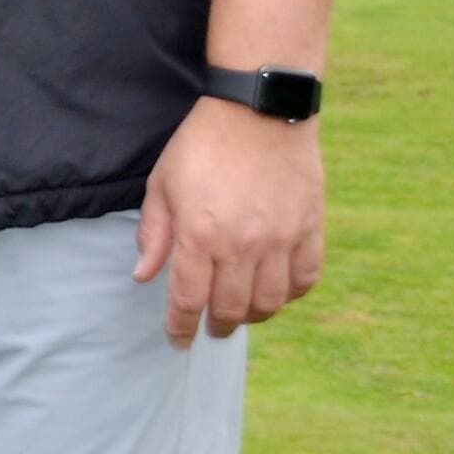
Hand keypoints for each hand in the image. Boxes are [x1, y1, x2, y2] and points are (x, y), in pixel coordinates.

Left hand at [134, 94, 325, 344]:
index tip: (178, 340)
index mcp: (200, 235)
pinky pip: (305, 279)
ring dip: (254, 315)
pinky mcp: (310, 229)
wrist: (258, 113)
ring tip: (241, 312)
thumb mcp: (162, 184)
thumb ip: (154, 233)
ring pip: (271, 302)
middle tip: (212, 327)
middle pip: (231, 308)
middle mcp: (242, 245)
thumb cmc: (202, 146)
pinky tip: (276, 292)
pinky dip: (291, 295)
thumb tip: (143, 276)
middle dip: (217, 325)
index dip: (181, 326)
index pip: (188, 299)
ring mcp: (281, 239)